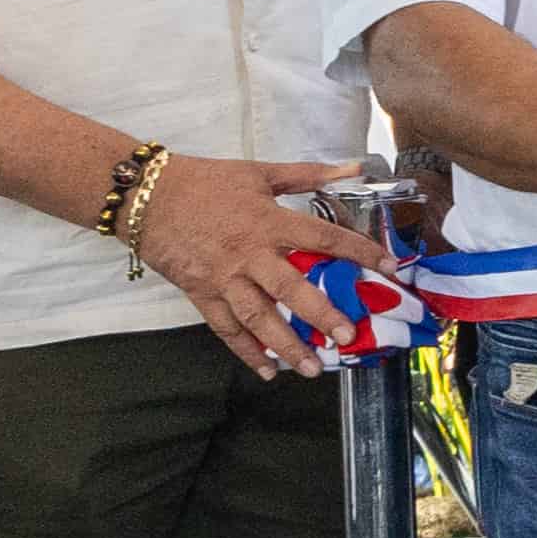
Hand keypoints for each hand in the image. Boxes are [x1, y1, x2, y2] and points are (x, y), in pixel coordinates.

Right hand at [125, 154, 398, 377]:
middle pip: (292, 289)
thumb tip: (354, 167)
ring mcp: (224, 278)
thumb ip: (308, 174)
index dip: (360, 253)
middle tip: (349, 337)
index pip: (325, 238)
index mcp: (269, 221)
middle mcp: (249, 253)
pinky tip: (267, 370)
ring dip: (286, 346)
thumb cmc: (205, 182)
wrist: (145, 196)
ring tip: (313, 369)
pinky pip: (226, 329)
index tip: (390, 269)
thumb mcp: (259, 172)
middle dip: (322, 315)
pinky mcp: (201, 294)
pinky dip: (246, 352)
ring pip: (258, 318)